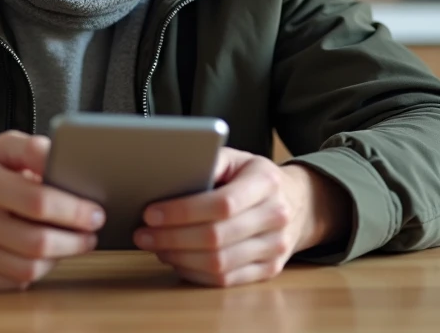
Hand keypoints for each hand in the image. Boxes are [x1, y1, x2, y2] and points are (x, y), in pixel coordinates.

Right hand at [0, 131, 104, 291]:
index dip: (75, 211)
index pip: (40, 201)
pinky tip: (41, 259)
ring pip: (29, 267)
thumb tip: (62, 157)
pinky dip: (33, 272)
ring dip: (59, 258)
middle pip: (39, 241)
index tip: (95, 212)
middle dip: (76, 240)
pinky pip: (11, 284)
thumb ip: (28, 148)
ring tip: (70, 245)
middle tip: (91, 234)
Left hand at [134, 148, 350, 286]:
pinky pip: (226, 280)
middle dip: (172, 237)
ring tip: (155, 246)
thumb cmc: (254, 177)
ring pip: (219, 263)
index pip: (222, 203)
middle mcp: (276, 216)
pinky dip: (194, 273)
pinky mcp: (269, 271)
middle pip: (217, 237)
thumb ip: (207, 161)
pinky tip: (176, 260)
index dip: (183, 211)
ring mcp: (276, 248)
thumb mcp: (236, 158)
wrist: (297, 202)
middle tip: (142, 233)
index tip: (151, 213)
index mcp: (266, 182)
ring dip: (179, 258)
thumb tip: (166, 172)